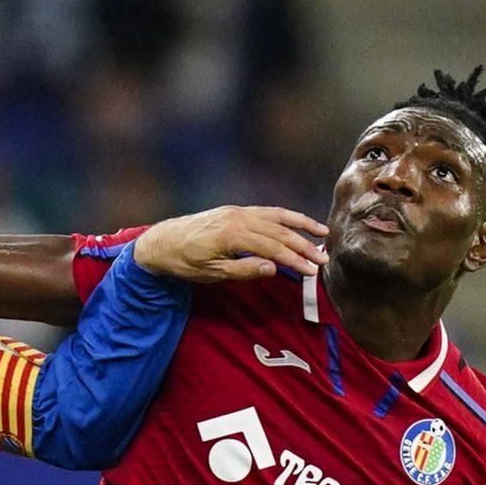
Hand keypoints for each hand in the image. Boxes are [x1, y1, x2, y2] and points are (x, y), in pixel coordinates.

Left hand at [132, 206, 328, 282]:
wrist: (161, 242)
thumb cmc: (184, 262)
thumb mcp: (211, 273)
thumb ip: (243, 270)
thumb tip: (274, 268)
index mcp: (233, 235)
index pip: (273, 248)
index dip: (295, 260)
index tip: (312, 271)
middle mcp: (238, 218)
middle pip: (279, 232)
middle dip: (304, 246)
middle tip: (324, 259)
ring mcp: (237, 212)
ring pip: (276, 217)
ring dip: (301, 224)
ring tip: (322, 233)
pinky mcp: (235, 210)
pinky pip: (266, 212)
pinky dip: (284, 217)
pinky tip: (297, 223)